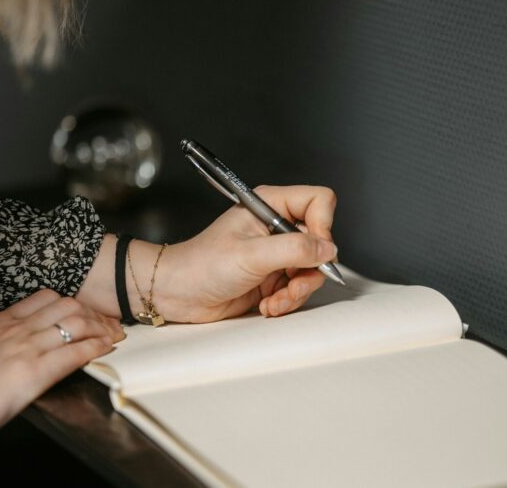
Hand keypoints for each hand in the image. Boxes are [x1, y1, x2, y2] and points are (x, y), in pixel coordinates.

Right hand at [0, 290, 124, 452]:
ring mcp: (29, 347)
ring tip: (115, 333)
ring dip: (101, 328)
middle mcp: (17, 329)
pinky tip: (108, 348)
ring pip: (77, 323)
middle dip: (91, 312)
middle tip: (105, 321)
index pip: (42, 299)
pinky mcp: (36, 372)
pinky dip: (97, 348)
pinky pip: (76, 353)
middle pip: (66, 306)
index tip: (79, 309)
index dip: (67, 303)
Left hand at [77, 185, 338, 322]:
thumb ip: (293, 249)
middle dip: (309, 270)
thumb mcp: (250, 255)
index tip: (314, 250)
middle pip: (320, 242)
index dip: (323, 226)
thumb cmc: (201, 265)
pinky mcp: (274, 276)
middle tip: (290, 284)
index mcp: (269, 205)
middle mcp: (276, 226)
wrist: (178, 293)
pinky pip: (298, 288)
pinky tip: (267, 305)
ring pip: (312, 269)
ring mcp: (276, 253)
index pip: (318, 201)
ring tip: (274, 301)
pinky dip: (287, 301)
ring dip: (297, 291)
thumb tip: (328, 250)